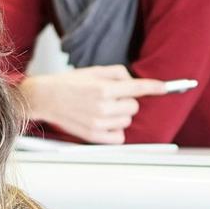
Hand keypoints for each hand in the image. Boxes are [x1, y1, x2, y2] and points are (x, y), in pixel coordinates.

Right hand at [20, 66, 167, 143]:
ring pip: (127, 121)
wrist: (45, 98)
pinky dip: (116, 130)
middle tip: (111, 97)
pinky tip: (105, 122)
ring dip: (121, 115)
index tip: (164, 88)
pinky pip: (119, 137)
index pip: (137, 88)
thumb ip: (117, 73)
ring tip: (104, 109)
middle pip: (134, 106)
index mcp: (103, 88)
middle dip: (127, 100)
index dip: (155, 87)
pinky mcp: (93, 136)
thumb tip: (134, 82)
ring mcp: (97, 123)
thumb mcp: (94, 71)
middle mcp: (102, 107)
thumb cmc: (69, 83)